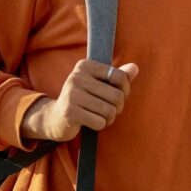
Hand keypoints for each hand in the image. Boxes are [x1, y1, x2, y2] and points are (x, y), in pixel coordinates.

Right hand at [21, 60, 138, 141]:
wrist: (55, 118)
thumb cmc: (82, 99)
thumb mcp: (98, 84)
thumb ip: (117, 76)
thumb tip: (135, 68)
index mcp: (85, 65)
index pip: (119, 76)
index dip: (125, 90)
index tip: (118, 96)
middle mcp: (77, 76)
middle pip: (116, 95)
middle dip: (118, 108)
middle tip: (109, 111)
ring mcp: (72, 94)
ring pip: (109, 110)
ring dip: (109, 118)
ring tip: (100, 117)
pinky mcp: (70, 112)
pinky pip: (99, 122)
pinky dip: (100, 125)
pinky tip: (91, 123)